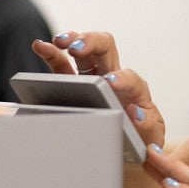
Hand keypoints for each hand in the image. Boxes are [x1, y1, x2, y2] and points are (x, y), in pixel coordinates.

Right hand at [32, 31, 165, 149]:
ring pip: (83, 49)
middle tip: (77, 48)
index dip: (121, 78)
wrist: (127, 146)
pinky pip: (61, 64)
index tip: (109, 82)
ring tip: (59, 42)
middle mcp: (112, 76)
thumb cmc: (140, 138)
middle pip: (105, 47)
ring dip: (71, 40)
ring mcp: (91, 77)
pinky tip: (40, 46)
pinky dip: (51, 53)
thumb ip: (146, 125)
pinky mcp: (72, 84)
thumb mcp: (149, 136)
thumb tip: (134, 112)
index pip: (130, 77)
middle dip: (92, 42)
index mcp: (134, 90)